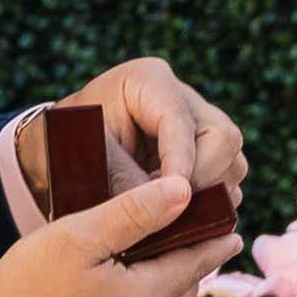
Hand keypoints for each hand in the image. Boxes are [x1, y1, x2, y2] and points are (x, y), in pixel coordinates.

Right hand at [0, 161, 230, 296]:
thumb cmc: (27, 293)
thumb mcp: (78, 239)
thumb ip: (133, 213)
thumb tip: (183, 190)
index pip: (198, 259)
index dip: (215, 235)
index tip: (232, 219)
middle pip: (185, 283)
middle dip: (196, 255)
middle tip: (206, 228)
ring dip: (172, 276)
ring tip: (172, 249)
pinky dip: (149, 294)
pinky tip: (131, 281)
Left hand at [45, 52, 241, 229]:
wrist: (63, 152)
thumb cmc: (68, 149)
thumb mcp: (88, 161)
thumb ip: (127, 182)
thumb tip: (169, 208)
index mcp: (148, 80)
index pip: (180, 122)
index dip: (181, 163)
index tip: (175, 198)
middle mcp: (182, 96)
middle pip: (223, 137)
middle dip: (203, 180)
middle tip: (169, 210)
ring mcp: (199, 123)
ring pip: (232, 160)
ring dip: (209, 195)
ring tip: (169, 214)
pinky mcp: (206, 152)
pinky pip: (228, 179)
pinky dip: (210, 203)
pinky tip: (178, 216)